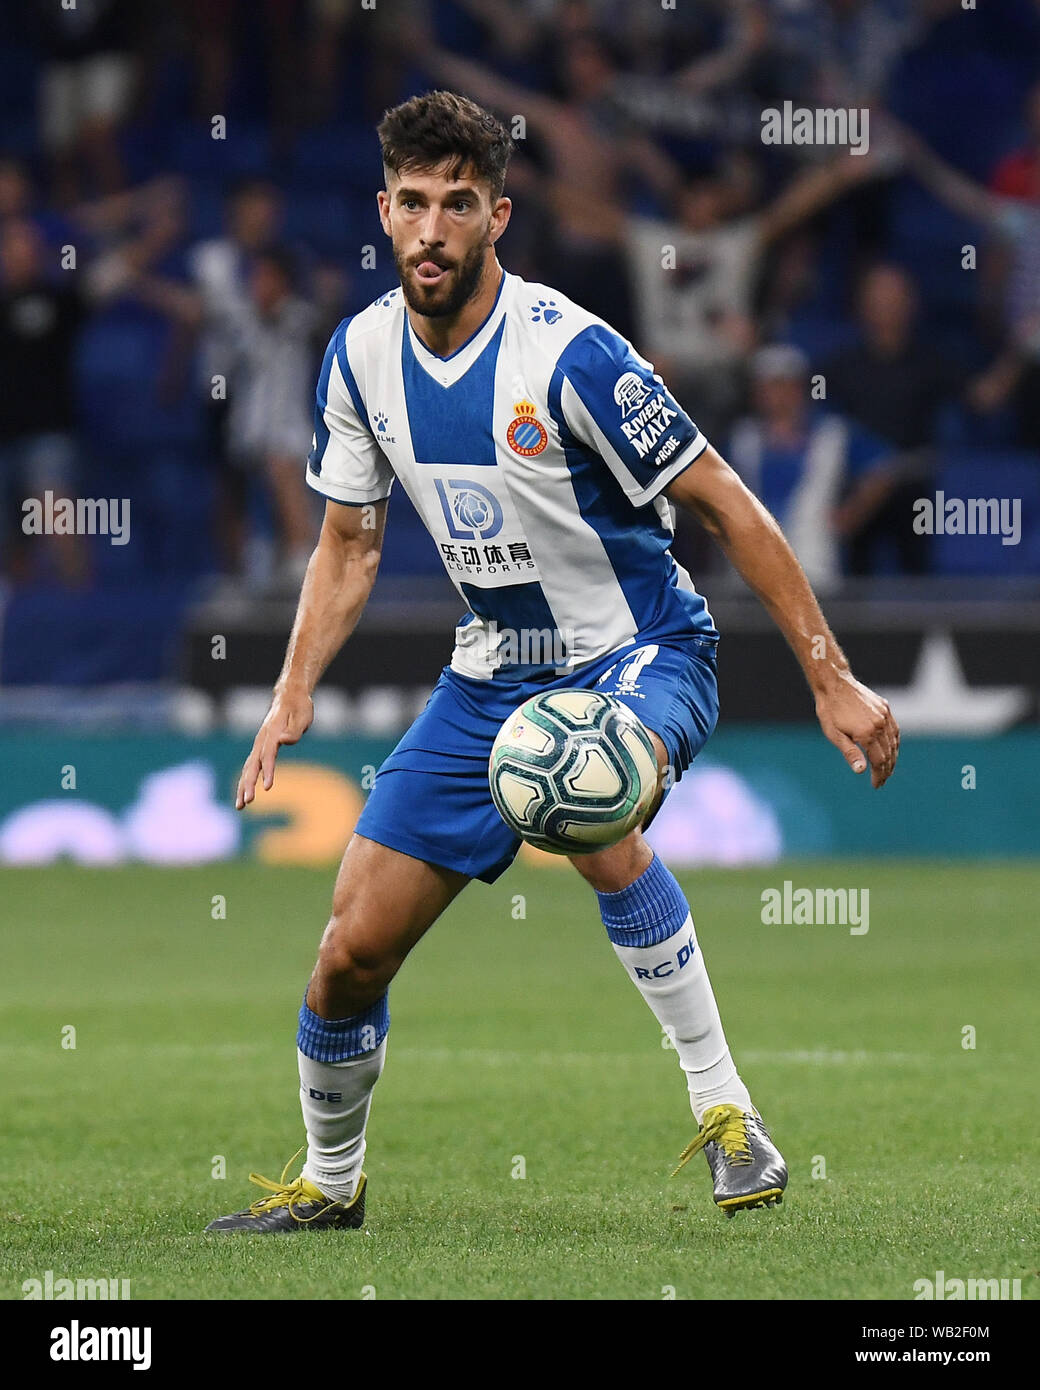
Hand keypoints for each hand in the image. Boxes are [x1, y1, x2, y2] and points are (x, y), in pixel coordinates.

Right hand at [235, 685, 313, 808]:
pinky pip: (250, 766)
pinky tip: (243, 794)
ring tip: (239, 806)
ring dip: (243, 786)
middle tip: (244, 804)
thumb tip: (284, 741)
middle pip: (253, 765)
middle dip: (248, 785)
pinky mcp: (260, 747)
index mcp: (273, 732)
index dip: (267, 771)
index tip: (266, 788)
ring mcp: (259, 743)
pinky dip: (245, 780)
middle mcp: (262, 739)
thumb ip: (295, 730)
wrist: (290, 695)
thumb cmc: (300, 706)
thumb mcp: (304, 715)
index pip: (268, 755)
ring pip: (248, 768)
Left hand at [815, 671, 898, 788]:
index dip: (879, 775)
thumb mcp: (834, 735)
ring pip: (894, 742)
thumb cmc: (830, 711)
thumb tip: (861, 771)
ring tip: (887, 769)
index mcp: (867, 733)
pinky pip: (894, 729)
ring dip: (893, 758)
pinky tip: (891, 749)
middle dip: (887, 770)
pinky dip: (894, 742)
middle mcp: (880, 725)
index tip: (876, 785)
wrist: (835, 684)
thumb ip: (850, 753)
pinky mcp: (885, 708)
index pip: (879, 762)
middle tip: (882, 781)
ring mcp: (885, 715)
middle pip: (889, 754)